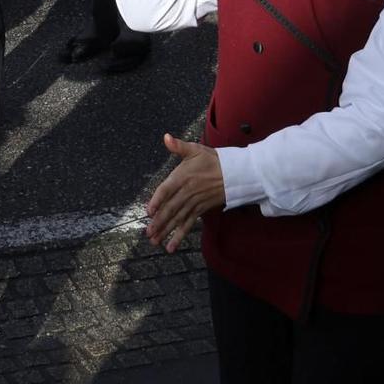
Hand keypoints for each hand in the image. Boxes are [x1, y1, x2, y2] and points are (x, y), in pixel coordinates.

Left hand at [146, 134, 224, 252]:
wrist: (235, 172)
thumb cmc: (213, 160)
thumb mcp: (195, 150)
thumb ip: (178, 146)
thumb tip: (166, 137)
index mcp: (183, 176)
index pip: (167, 189)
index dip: (157, 200)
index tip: (149, 211)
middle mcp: (187, 191)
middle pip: (171, 208)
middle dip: (159, 222)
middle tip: (148, 233)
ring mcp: (194, 202)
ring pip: (178, 219)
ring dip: (166, 231)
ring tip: (155, 241)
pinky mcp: (200, 209)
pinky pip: (188, 224)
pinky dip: (180, 235)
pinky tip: (172, 246)